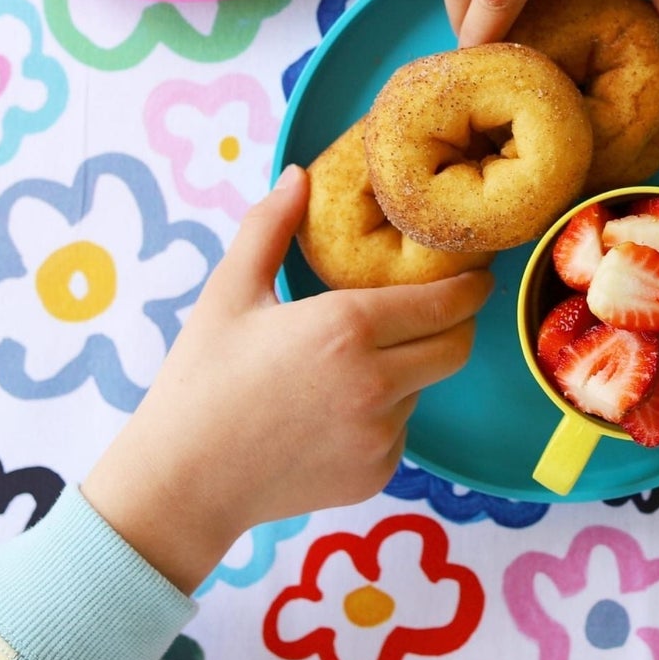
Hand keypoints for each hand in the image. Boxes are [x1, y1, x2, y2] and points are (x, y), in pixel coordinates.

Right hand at [83, 167, 491, 592]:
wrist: (182, 484)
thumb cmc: (200, 381)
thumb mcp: (229, 293)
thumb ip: (270, 227)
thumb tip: (298, 175)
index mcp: (347, 328)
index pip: (446, 301)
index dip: (470, 285)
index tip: (476, 274)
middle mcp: (376, 381)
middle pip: (456, 346)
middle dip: (456, 324)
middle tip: (437, 310)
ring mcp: (380, 432)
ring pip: (423, 387)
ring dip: (407, 370)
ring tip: (350, 365)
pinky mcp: (377, 472)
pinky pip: (399, 429)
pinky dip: (382, 415)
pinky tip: (332, 411)